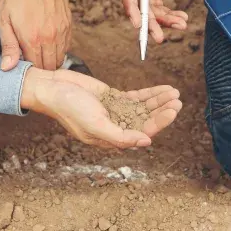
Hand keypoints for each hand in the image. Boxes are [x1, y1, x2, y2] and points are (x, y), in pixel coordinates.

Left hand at [0, 0, 71, 70]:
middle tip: (31, 62)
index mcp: (32, 39)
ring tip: (39, 53)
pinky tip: (48, 43)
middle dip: (41, 68)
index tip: (22, 65)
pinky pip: (66, 46)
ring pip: (60, 58)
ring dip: (51, 60)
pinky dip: (58, 49)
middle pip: (50, 66)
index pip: (35, 68)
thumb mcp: (4, 20)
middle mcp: (50, 38)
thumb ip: (8, 46)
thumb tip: (8, 68)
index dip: (29, 70)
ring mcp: (62, 31)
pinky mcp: (68, 25)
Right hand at [21, 68, 181, 147]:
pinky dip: (150, 93)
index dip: (158, 123)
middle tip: (177, 102)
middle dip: (162, 112)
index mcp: (111, 139)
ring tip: (175, 93)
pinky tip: (163, 89)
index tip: (171, 112)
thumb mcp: (95, 125)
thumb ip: (120, 136)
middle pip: (146, 121)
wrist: (52, 88)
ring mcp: (116, 112)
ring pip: (144, 108)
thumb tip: (146, 142)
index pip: (141, 133)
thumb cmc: (69, 108)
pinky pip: (136, 97)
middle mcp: (116, 127)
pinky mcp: (113, 98)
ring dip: (159, 101)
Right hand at [121, 0, 188, 42]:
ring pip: (155, 13)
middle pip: (142, 9)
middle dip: (152, 25)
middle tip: (159, 39)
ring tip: (182, 25)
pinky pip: (163, 10)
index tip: (137, 24)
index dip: (132, 10)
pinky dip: (173, 16)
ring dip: (169, 21)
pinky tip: (183, 19)